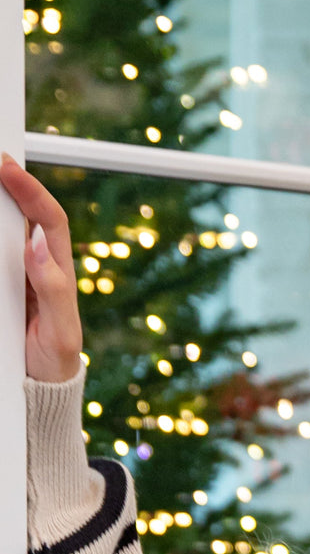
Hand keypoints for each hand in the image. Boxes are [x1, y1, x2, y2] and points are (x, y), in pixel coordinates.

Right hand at [0, 150, 83, 382]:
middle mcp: (37, 265)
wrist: (37, 386)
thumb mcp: (60, 330)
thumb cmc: (54, 358)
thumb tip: (35, 244)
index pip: (48, 218)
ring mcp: (16, 274)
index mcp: (58, 270)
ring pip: (3, 231)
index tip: (7, 167)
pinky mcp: (1, 285)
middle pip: (22, 214)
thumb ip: (52, 289)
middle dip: (6, 185)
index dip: (30, 189)